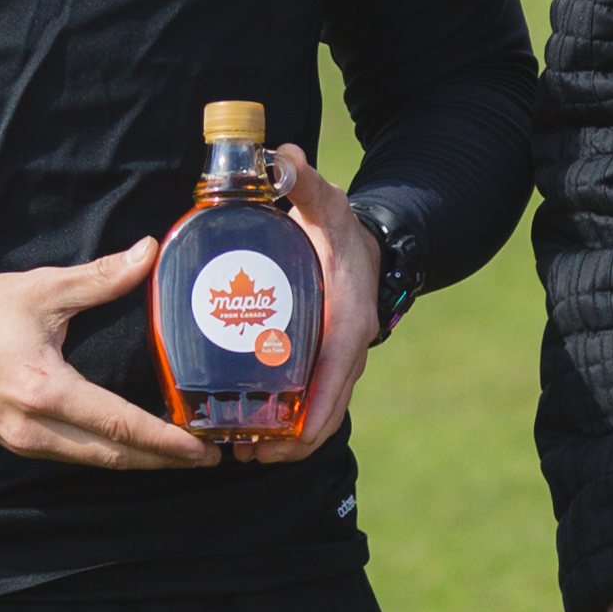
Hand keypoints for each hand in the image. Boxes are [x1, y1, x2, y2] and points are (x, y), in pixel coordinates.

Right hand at [0, 236, 214, 469]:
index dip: (164, 440)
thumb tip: (149, 251)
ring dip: (137, 461)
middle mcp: (34, 426)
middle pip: (111, 455)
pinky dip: (107, 455)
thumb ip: (100, 277)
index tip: (202, 448)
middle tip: (208, 459)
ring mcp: (21, 441)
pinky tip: (134, 448)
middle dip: (162, 460)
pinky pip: (70, 456)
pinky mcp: (14, 443)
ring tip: (181, 456)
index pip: (117, 424)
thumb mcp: (43, 289)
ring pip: (91, 462)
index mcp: (44, 390)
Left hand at [242, 144, 379, 464]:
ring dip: (289, 440)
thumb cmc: (340, 228)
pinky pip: (313, 403)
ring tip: (246, 454)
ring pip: (321, 411)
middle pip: (329, 404)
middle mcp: (350, 344)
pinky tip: (257, 437)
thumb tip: (280, 157)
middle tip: (249, 453)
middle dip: (294, 438)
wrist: (366, 243)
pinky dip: (290, 426)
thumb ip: (302, 182)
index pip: (339, 368)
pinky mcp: (326, 364)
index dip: (318, 406)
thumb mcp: (325, 203)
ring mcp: (340, 359)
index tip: (294, 437)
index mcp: (350, 314)